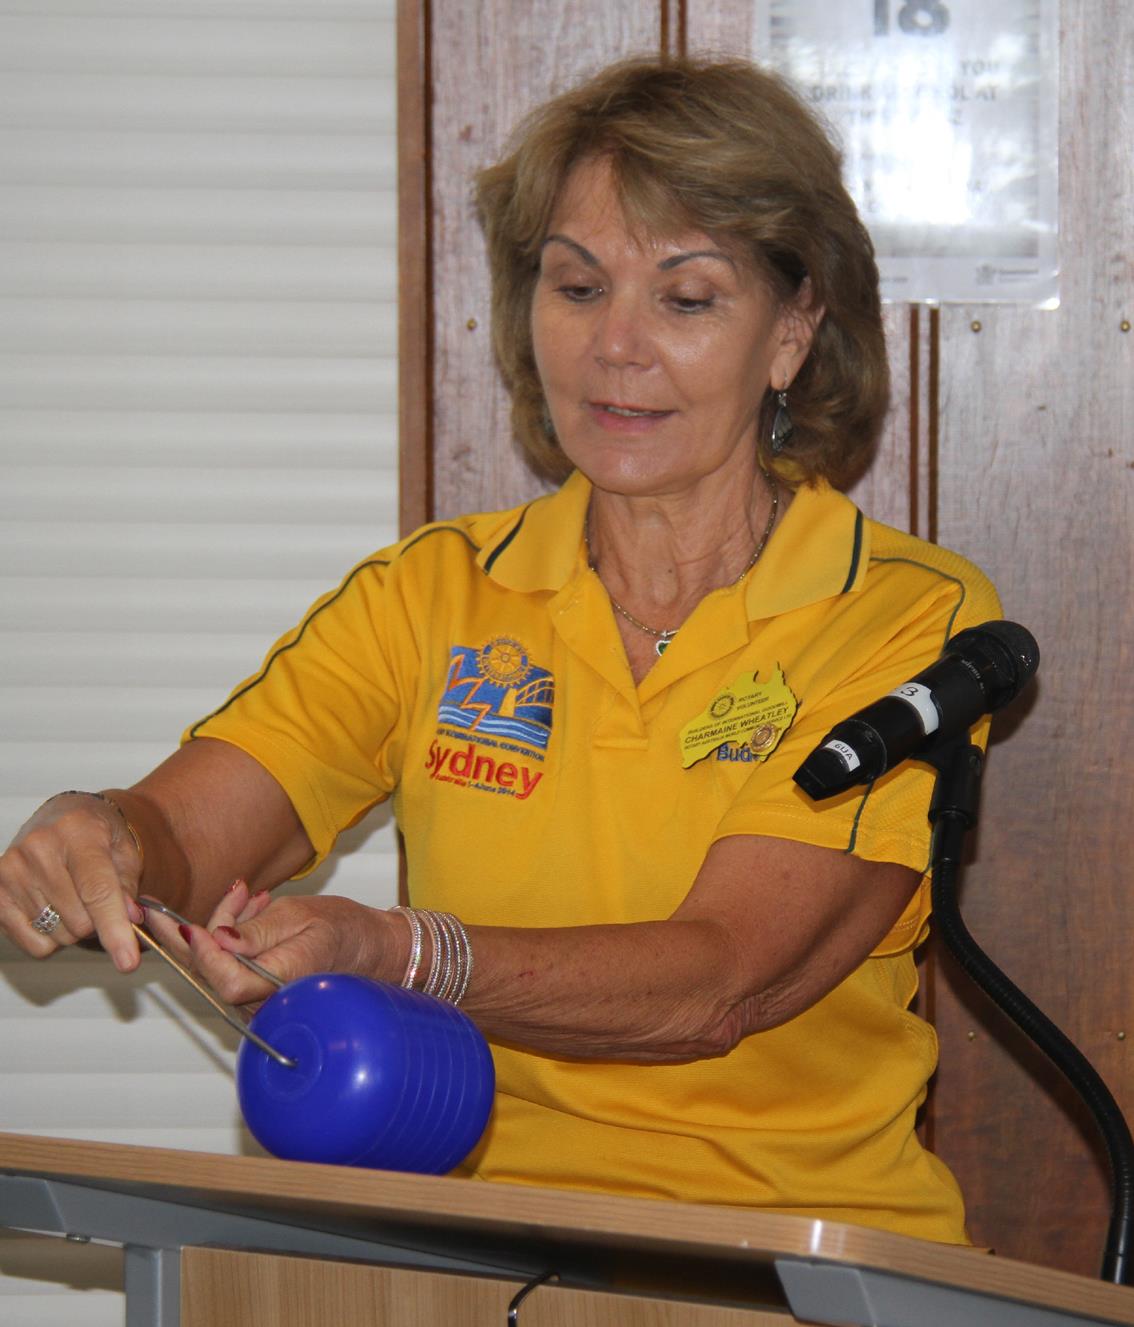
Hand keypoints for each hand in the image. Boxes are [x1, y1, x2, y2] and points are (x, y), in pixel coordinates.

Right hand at [0, 792, 145, 970]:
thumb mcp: (126, 851)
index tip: (128, 961)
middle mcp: (39, 848)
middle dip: (98, 921)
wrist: (62, 817)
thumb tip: (130, 920)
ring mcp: (11, 871)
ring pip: (59, 935)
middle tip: (98, 899)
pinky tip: (54, 908)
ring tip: (74, 897)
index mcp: (78, 831)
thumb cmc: (97, 835)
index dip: (115, 929)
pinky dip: (52, 938)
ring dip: (75, 928)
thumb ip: (130, 887)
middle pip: (80, 920)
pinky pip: (35, 944)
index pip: (97, 891)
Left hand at [146, 884, 400, 1016]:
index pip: (228, 980)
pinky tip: (246, 907)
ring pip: (216, 966)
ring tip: (242, 893)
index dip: (204, 956)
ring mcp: (258, 999)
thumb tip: (219, 940)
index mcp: (282, 983)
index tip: (188, 926)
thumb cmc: (343, 929)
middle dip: (186, 938)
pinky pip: (228, 964)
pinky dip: (229, 935)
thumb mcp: (303, 917)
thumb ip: (259, 931)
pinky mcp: (254, 990)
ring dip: (216, 927)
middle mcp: (266, 1000)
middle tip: (155, 910)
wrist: (369, 948)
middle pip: (210, 976)